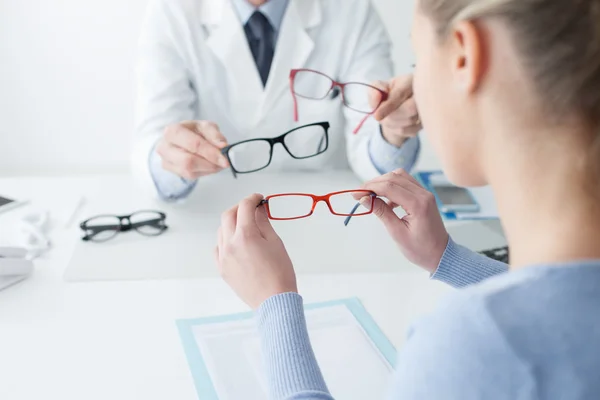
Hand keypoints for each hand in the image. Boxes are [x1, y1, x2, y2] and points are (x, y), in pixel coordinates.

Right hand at [156, 120, 229, 179]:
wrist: (181, 139)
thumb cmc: (193, 131)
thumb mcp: (205, 127)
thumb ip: (214, 134)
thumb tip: (222, 146)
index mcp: (172, 131)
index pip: (193, 144)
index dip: (210, 153)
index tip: (225, 158)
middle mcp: (165, 147)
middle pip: (188, 161)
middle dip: (209, 163)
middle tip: (224, 163)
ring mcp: (166, 161)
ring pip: (189, 171)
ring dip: (208, 169)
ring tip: (217, 163)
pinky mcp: (172, 171)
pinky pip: (190, 176)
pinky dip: (203, 171)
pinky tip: (209, 165)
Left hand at [215, 194, 297, 308]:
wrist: (274, 301)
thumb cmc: (280, 273)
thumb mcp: (276, 243)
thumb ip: (264, 223)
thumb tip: (259, 210)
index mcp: (245, 236)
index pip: (244, 207)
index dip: (253, 199)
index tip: (259, 198)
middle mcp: (230, 244)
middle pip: (228, 216)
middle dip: (240, 208)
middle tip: (252, 208)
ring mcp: (223, 257)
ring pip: (221, 231)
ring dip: (232, 223)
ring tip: (246, 225)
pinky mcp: (222, 268)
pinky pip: (218, 248)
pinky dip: (225, 240)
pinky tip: (237, 243)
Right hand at [362, 169, 448, 272]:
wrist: (441, 254)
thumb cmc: (420, 249)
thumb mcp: (397, 233)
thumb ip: (381, 212)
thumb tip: (365, 199)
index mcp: (418, 204)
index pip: (389, 187)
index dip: (369, 188)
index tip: (355, 194)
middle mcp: (423, 194)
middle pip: (394, 177)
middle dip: (374, 183)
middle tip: (360, 194)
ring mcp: (425, 193)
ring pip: (400, 176)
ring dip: (383, 182)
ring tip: (371, 195)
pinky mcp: (424, 196)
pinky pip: (406, 183)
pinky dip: (393, 186)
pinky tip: (386, 201)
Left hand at [370, 75, 421, 146]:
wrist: (397, 107)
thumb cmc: (388, 94)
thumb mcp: (378, 87)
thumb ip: (375, 89)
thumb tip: (377, 96)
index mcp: (410, 80)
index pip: (401, 93)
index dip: (389, 105)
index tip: (377, 115)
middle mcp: (423, 92)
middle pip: (411, 108)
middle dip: (392, 115)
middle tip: (379, 116)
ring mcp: (427, 108)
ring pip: (409, 121)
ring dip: (392, 123)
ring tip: (386, 117)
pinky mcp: (426, 122)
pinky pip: (410, 130)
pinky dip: (397, 129)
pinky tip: (394, 123)